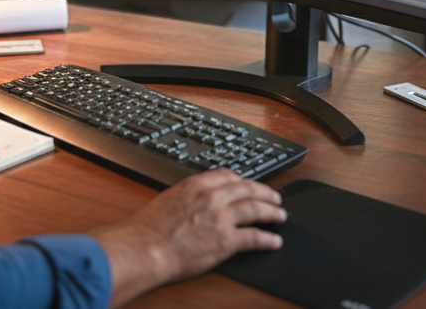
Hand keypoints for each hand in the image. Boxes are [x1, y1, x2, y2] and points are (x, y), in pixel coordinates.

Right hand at [91, 169, 285, 306]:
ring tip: (280, 215)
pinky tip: (274, 241)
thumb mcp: (167, 200)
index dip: (243, 180)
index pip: (228, 175)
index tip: (249, 184)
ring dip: (272, 212)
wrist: (144, 249)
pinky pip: (255, 237)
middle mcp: (211, 197)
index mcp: (195, 185)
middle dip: (265, 193)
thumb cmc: (147, 230)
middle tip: (275, 198)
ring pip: (256, 209)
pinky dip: (268, 239)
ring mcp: (221, 218)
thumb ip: (187, 198)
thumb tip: (194, 202)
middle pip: (247, 189)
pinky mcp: (226, 241)